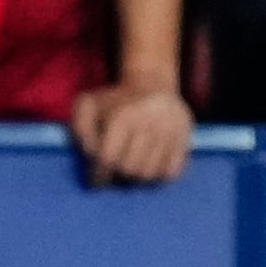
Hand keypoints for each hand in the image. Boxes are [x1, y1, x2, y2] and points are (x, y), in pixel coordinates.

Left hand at [71, 77, 194, 186]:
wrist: (151, 84)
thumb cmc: (114, 101)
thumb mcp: (88, 105)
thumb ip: (80, 130)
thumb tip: (91, 156)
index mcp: (124, 115)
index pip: (109, 158)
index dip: (99, 175)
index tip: (95, 182)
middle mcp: (151, 123)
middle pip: (130, 169)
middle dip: (118, 178)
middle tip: (113, 175)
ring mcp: (171, 132)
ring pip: (150, 175)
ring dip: (136, 179)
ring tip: (129, 170)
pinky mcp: (185, 140)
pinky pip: (171, 173)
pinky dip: (158, 177)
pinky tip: (148, 168)